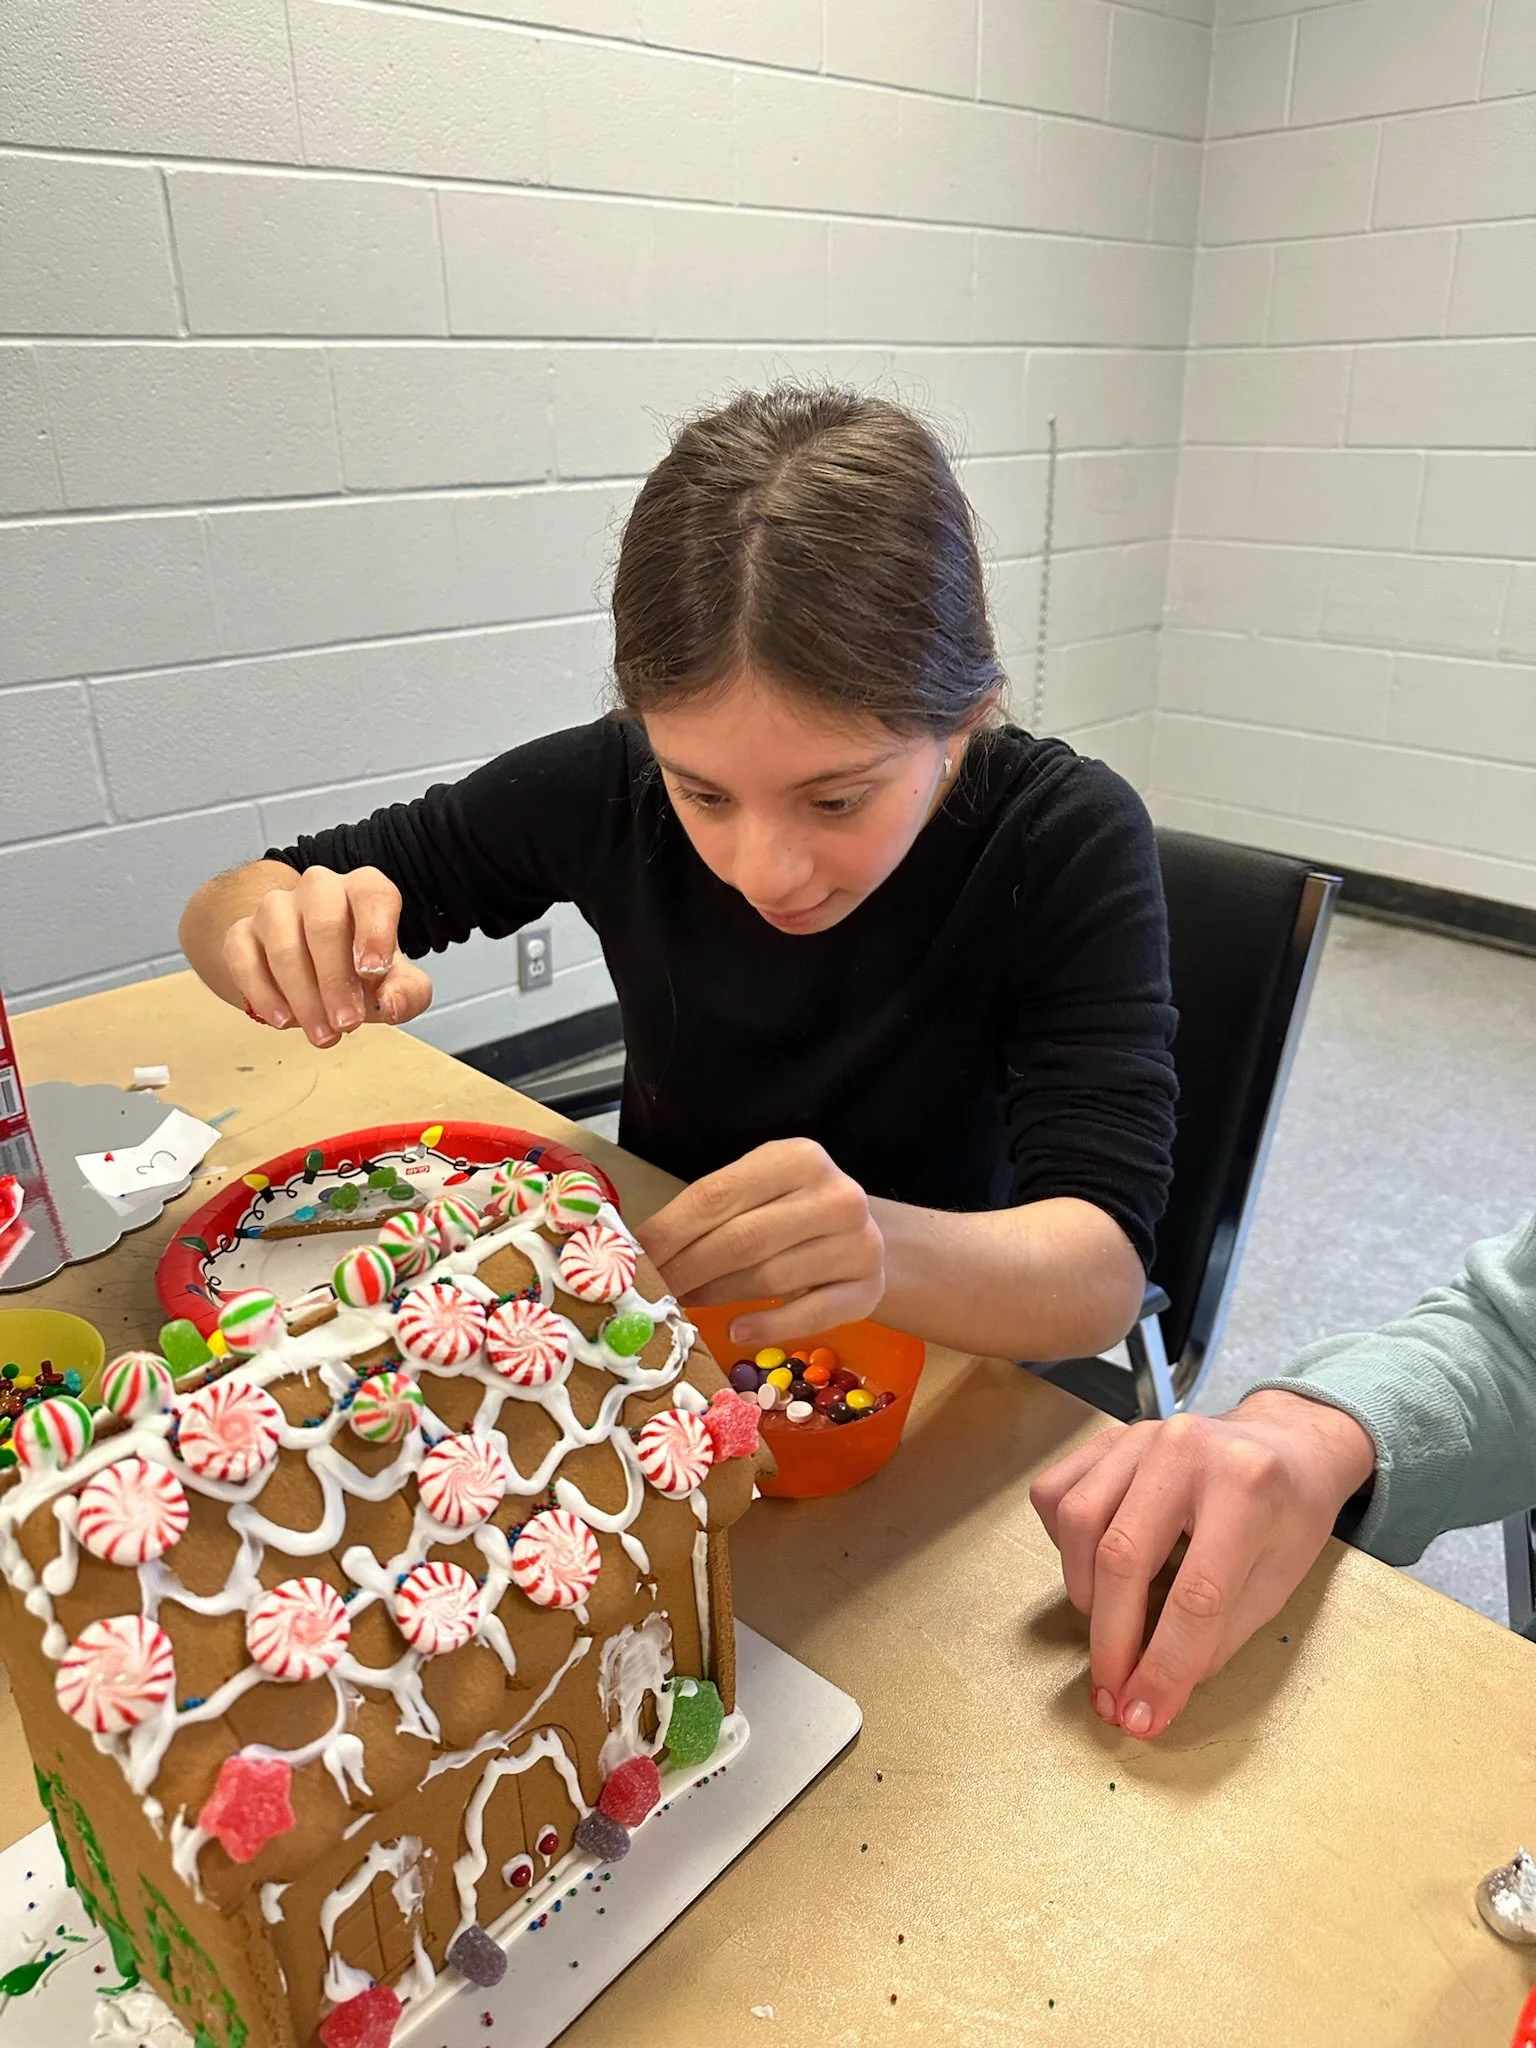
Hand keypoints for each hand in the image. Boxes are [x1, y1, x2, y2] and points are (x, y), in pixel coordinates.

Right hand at [222, 865, 432, 1047]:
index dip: (375, 931)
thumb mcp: (396, 982)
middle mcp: (318, 889)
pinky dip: (263, 993)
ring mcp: (275, 907)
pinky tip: (283, 1019)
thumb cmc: (359, 966)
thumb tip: (391, 1005)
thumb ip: (408, 993)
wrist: (313, 965)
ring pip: (283, 943)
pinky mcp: (242, 932)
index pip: (372, 894)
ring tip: (322, 1033)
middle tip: (347, 1023)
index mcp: (362, 890)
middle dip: (336, 981)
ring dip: (303, 996)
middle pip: (324, 924)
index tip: (374, 971)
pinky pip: (244, 958)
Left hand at [636, 1138, 884, 1349]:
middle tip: (649, 1293)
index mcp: (799, 1158)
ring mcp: (860, 1244)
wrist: (864, 1234)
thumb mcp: (756, 1191)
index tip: (633, 1258)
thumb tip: (639, 1250)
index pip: (717, 1196)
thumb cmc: (790, 1210)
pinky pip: (810, 1315)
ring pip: (770, 1277)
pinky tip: (736, 1330)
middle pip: (742, 1240)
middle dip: (686, 1269)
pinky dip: (768, 1325)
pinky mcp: (868, 1289)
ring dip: (716, 1296)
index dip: (669, 1231)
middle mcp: (837, 1196)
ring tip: (683, 1306)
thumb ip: (710, 1210)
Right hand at [1030, 1390, 1376, 1739]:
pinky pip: (1056, 1493)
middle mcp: (1185, 1449)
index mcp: (1247, 1486)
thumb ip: (1218, 1635)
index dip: (1165, 1666)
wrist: (1284, 1442)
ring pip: (1078, 1520)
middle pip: (1123, 1556)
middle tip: (1110, 1696)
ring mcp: (1139, 1436)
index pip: (1196, 1595)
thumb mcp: (1279, 1581)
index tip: (1143, 1717)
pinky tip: (1093, 1566)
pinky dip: (1063, 1545)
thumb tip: (1155, 1690)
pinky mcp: (1107, 1438)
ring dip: (1084, 1593)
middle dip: (1111, 1642)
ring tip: (1109, 1627)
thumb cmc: (1289, 1516)